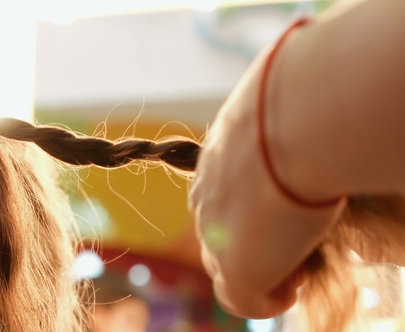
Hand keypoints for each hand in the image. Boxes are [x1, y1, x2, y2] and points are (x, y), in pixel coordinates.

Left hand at [189, 49, 345, 317]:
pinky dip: (268, 299)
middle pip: (218, 230)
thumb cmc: (295, 107)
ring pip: (226, 264)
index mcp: (215, 159)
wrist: (296, 127)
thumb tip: (299, 114)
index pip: (220, 192)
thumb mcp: (277, 110)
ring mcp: (216, 234)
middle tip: (288, 242)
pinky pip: (243, 299)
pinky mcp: (237, 270)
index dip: (246, 206)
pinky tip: (291, 288)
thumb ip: (276, 123)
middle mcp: (207, 197)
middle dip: (249, 240)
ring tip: (292, 266)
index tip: (278, 206)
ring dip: (259, 269)